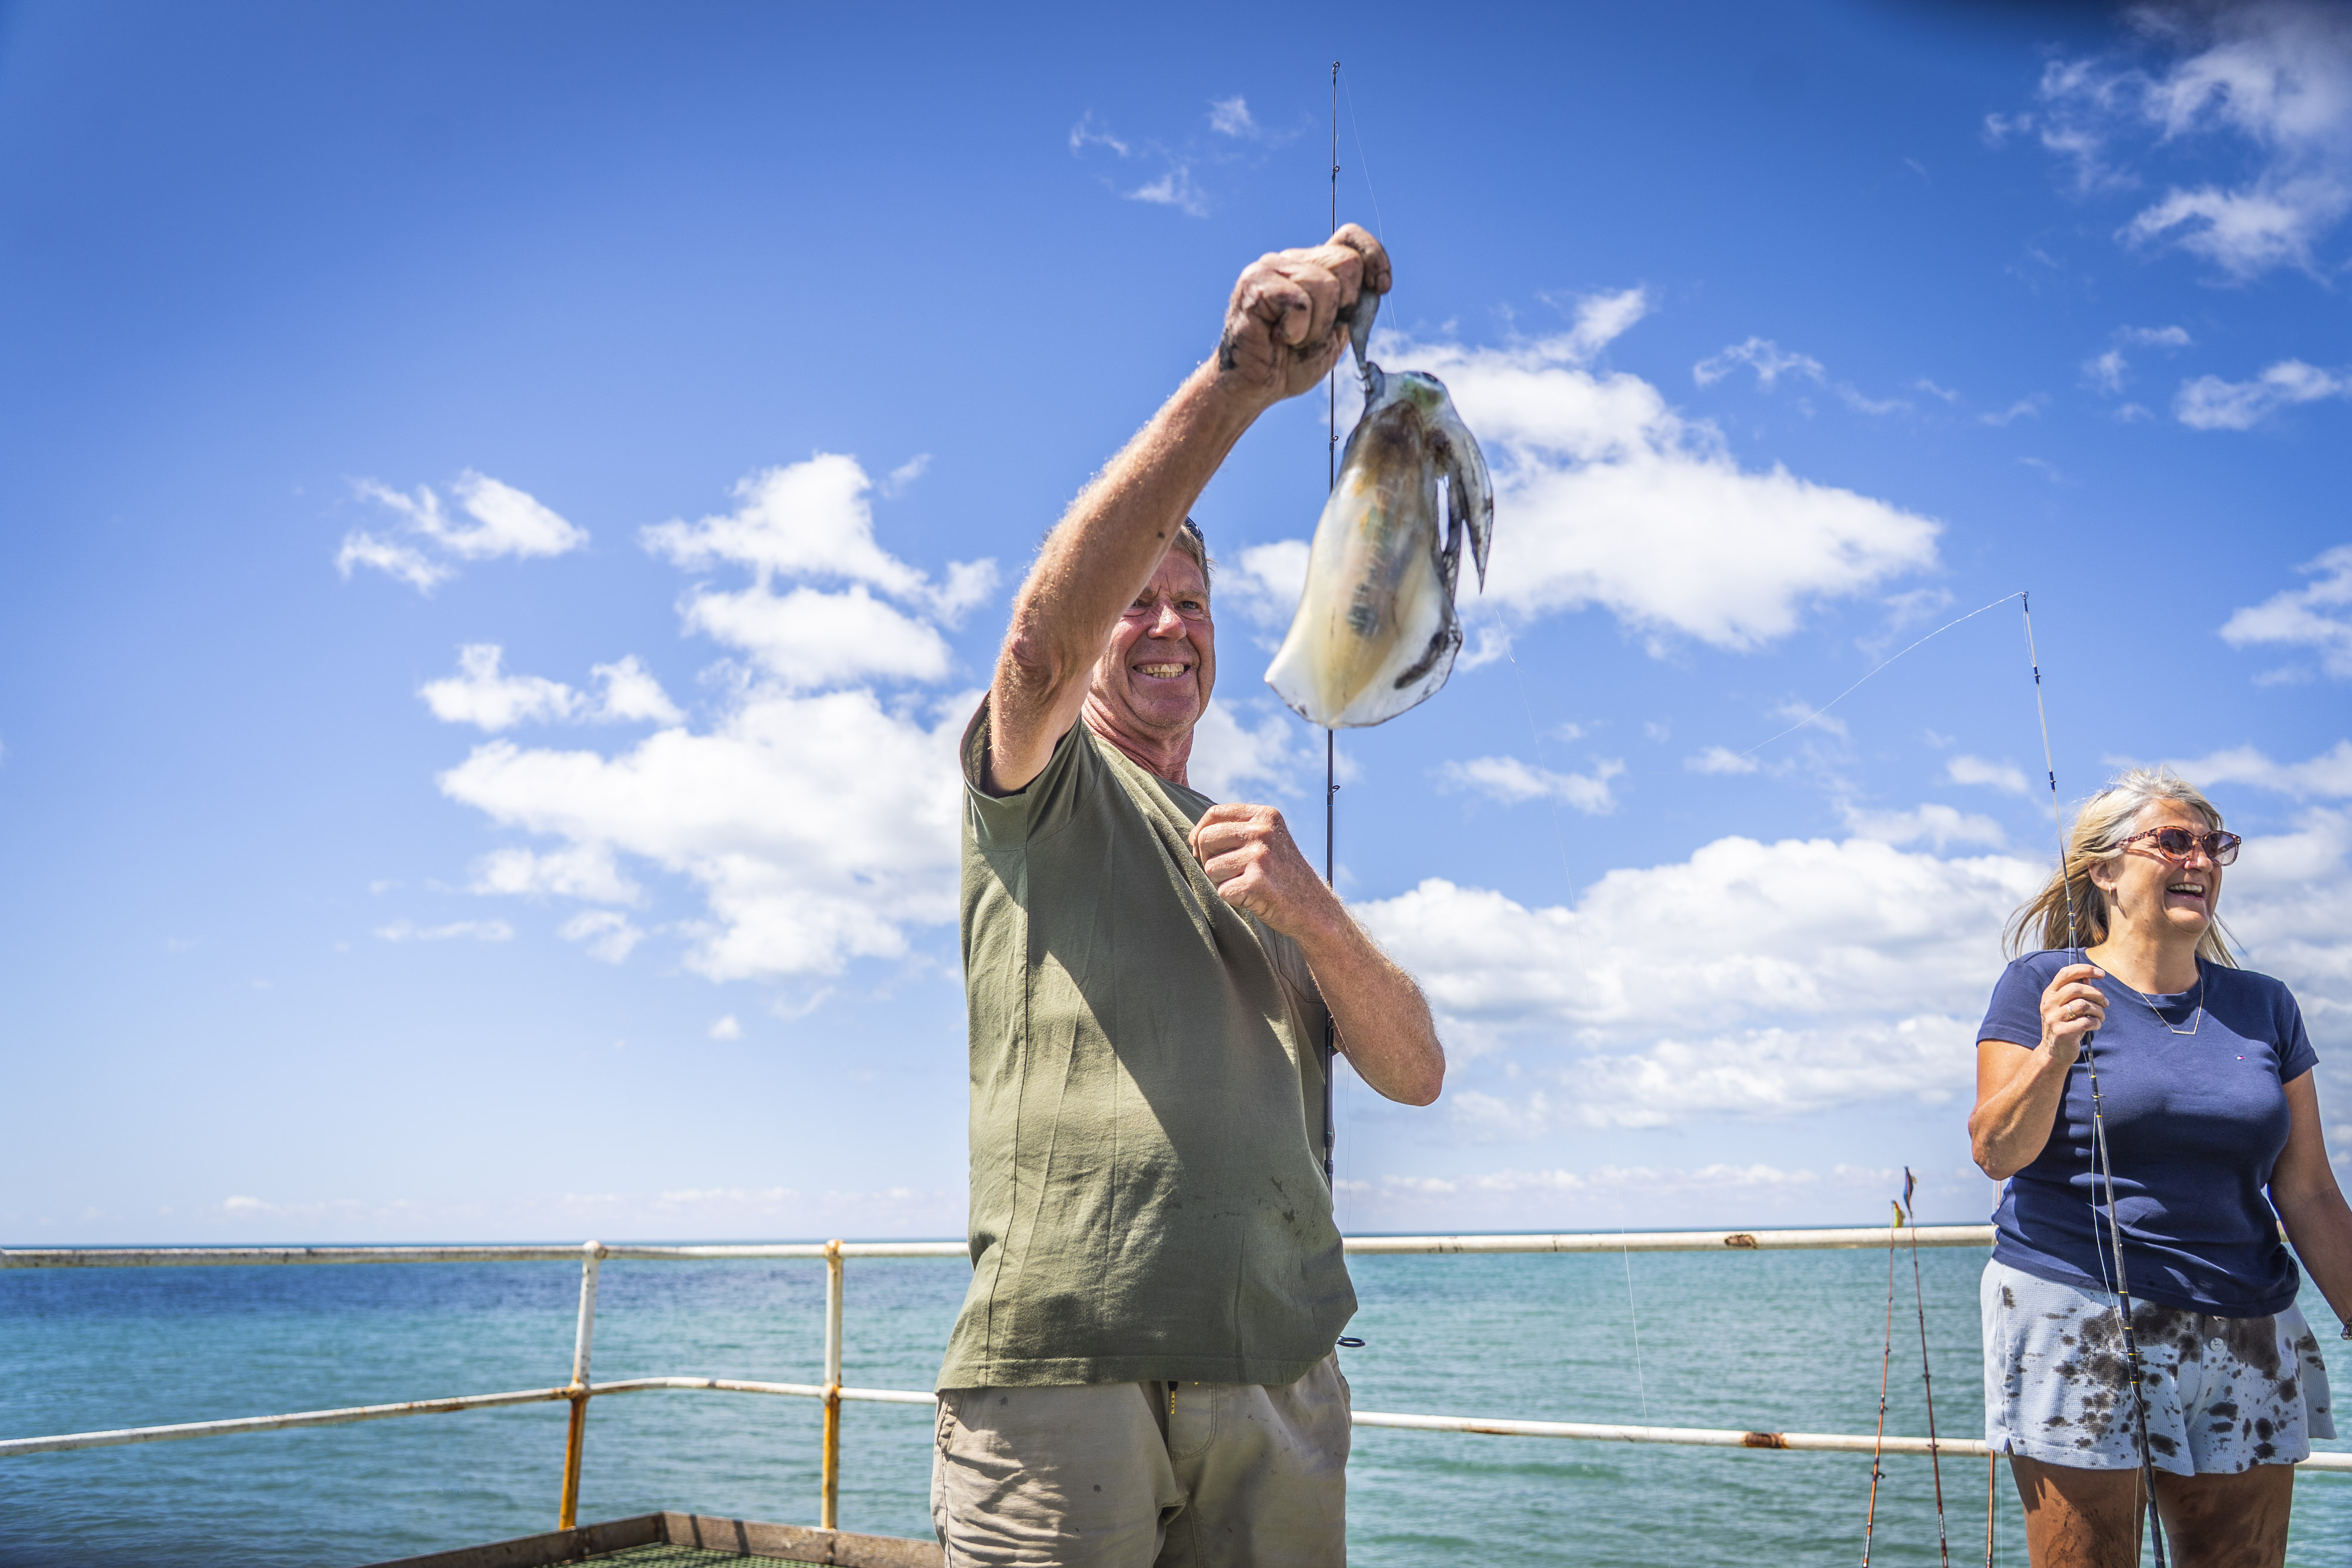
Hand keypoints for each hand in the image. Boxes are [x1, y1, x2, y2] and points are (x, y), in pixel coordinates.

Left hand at [1189, 802, 1337, 936]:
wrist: (1313, 908)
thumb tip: (1195, 836)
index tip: (1199, 849)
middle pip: (1206, 838)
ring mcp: (1260, 856)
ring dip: (1222, 882)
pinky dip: (1233, 899)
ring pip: (1210, 868)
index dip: (1200, 832)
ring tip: (1247, 884)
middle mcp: (1263, 831)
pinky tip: (1253, 898)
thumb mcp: (1268, 839)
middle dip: (1208, 859)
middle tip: (1228, 872)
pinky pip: (1222, 891)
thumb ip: (1238, 829)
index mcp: (1265, 816)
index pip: (1215, 813)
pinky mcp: (1257, 882)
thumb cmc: (1282, 874)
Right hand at [1214, 224, 1391, 404]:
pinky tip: (1276, 338)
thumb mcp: (1338, 333)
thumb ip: (1355, 306)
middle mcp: (1292, 260)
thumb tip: (1375, 284)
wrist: (1253, 387)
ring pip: (1325, 284)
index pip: (1350, 238)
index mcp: (1313, 267)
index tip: (1381, 287)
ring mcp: (1270, 267)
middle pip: (1346, 262)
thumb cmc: (1290, 362)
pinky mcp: (1254, 284)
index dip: (1374, 256)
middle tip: (1314, 331)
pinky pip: (1298, 302)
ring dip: (1316, 326)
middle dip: (1343, 307)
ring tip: (1292, 338)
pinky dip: (1295, 331)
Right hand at [2039, 963, 2107, 1061]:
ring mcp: (2053, 1018)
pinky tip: (2095, 1026)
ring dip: (2098, 1010)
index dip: (2085, 969)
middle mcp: (2049, 1004)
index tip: (2101, 974)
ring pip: (2083, 1005)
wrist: (2054, 1052)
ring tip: (2101, 1016)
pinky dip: (2096, 1023)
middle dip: (2096, 994)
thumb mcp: (2067, 1006)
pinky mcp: (2062, 1032)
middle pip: (2076, 988)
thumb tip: (2090, 976)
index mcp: (2050, 994)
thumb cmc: (2066, 1025)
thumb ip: (2077, 991)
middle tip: (2105, 1003)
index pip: (2066, 973)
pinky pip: (2086, 1022)